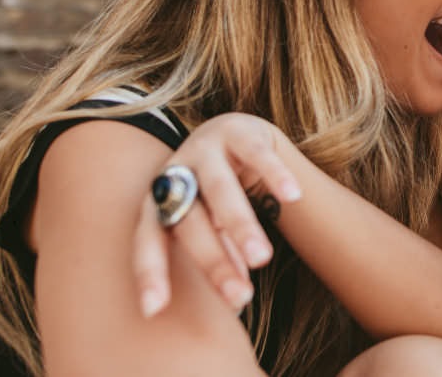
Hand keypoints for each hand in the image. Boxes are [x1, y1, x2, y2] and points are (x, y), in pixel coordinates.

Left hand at [132, 112, 302, 317]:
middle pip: (189, 221)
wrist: (234, 135)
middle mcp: (177, 173)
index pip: (149, 240)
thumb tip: (236, 304)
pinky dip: (274, 174)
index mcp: (160, 200)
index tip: (153, 310)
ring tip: (262, 259)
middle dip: (212, 261)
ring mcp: (205, 148)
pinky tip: (292, 196)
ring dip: (239, 225)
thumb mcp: (210, 226)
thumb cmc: (217, 196)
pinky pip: (257, 155)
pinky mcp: (239, 131)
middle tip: (240, 297)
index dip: (150, 273)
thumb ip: (219, 258)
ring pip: (219, 188)